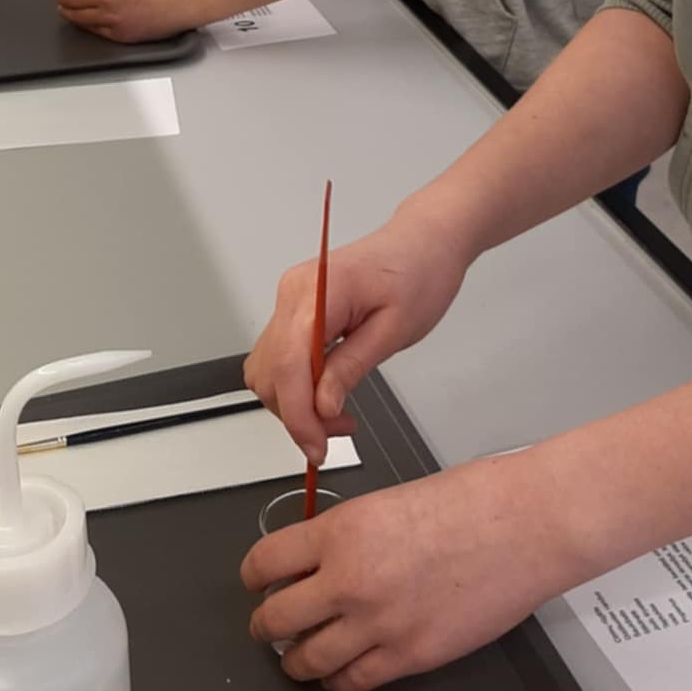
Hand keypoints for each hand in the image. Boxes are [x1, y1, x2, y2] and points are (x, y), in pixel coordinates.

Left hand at [241, 451, 574, 690]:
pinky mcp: (410, 656)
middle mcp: (349, 580)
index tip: (255, 582)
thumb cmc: (474, 501)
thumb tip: (325, 556)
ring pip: (308, 659)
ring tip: (295, 658)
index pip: (266, 562)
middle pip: (276, 618)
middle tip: (265, 626)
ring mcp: (378, 624)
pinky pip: (354, 681)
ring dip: (296, 661)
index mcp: (341, 530)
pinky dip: (339, 681)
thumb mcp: (391, 500)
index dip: (253, 577)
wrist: (525, 525)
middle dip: (265, 625)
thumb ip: (351, 532)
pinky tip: (339, 674)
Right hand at [244, 210, 471, 463]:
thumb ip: (352, 367)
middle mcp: (294, 292)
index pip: (289, 363)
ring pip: (268, 368)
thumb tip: (322, 407)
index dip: (297, 414)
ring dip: (293, 402)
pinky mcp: (296, 309)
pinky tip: (326, 393)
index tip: (316, 447)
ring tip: (335, 414)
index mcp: (318, 290)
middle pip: (271, 371)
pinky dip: (296, 384)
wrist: (424, 242)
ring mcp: (291, 299)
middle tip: (337, 431)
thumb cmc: (419, 274)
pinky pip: (280, 356)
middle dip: (298, 412)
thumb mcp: (395, 329)